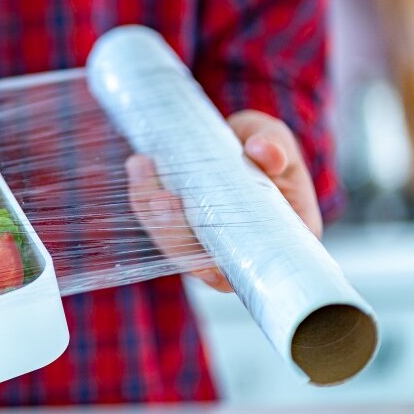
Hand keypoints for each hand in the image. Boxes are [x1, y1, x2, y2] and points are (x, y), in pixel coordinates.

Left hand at [125, 110, 322, 292]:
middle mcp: (233, 248)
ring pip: (168, 240)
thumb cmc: (264, 147)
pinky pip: (152, 217)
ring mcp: (199, 239)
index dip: (218, 274)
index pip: (244, 272)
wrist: (236, 139)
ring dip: (149, 209)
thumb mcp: (275, 140)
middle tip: (161, 200)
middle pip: (196, 260)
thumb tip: (261, 150)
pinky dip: (143, 193)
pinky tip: (138, 166)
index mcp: (275, 239)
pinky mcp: (173, 222)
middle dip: (173, 233)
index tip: (200, 263)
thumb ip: (274, 145)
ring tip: (142, 166)